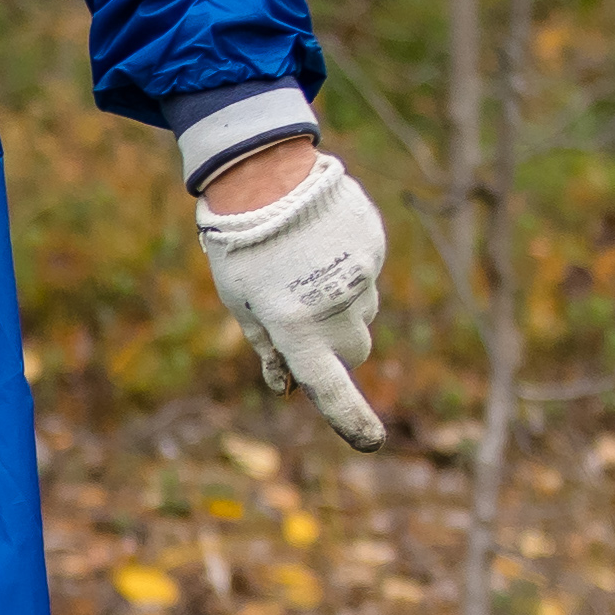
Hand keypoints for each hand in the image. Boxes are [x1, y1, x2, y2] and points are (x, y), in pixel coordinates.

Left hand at [197, 148, 389, 451]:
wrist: (263, 174)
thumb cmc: (241, 244)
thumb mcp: (241, 299)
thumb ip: (267, 345)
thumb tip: (285, 384)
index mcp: (294, 327)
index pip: (329, 387)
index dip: (349, 419)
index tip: (370, 441)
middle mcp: (333, 308)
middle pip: (354, 351)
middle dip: (335, 344)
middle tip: (301, 312)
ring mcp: (359, 276)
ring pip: (362, 312)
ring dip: (342, 304)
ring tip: (305, 267)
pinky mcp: (374, 246)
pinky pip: (369, 274)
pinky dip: (350, 269)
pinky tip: (321, 243)